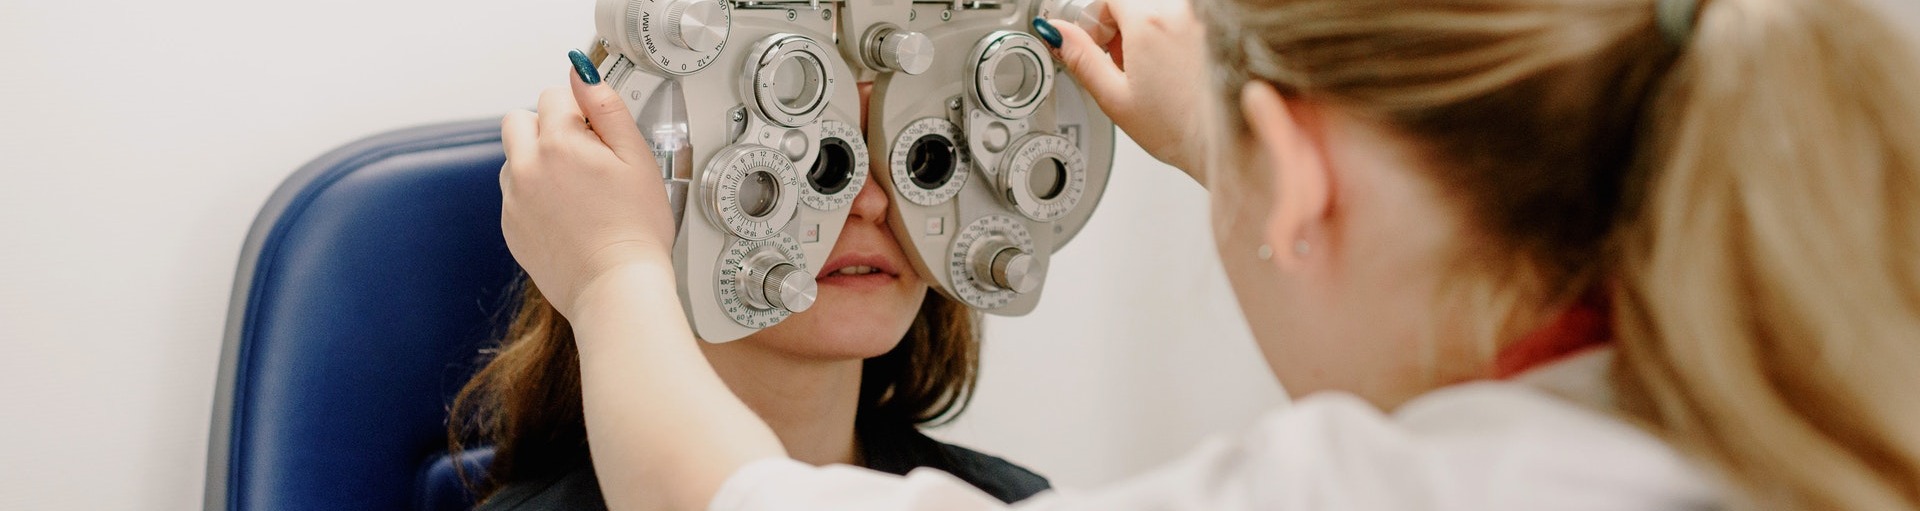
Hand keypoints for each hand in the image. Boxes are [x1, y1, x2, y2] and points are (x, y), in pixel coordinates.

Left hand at [500, 62, 676, 318]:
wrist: (615, 288)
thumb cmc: (635, 229)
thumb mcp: (638, 159)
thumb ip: (607, 108)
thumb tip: (582, 73)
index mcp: (558, 143)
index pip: (553, 96)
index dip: (581, 112)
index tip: (599, 137)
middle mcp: (526, 167)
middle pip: (518, 120)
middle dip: (546, 128)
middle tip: (582, 157)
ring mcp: (513, 199)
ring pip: (514, 158)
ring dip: (537, 161)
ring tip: (575, 191)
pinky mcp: (510, 227)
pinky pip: (514, 194)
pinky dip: (534, 196)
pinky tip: (567, 215)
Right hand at [1049, 0, 1211, 182]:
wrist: (1230, 144)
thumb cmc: (1179, 129)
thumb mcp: (1115, 98)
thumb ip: (1080, 58)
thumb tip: (1055, 32)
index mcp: (1149, 22)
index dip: (1099, 19)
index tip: (1101, 43)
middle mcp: (1182, 10)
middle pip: (1138, 2)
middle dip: (1124, 25)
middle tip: (1126, 63)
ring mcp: (1207, 16)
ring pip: (1163, 9)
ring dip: (1151, 29)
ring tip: (1154, 69)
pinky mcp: (1225, 27)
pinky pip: (1189, 19)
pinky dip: (1178, 34)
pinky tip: (1179, 66)